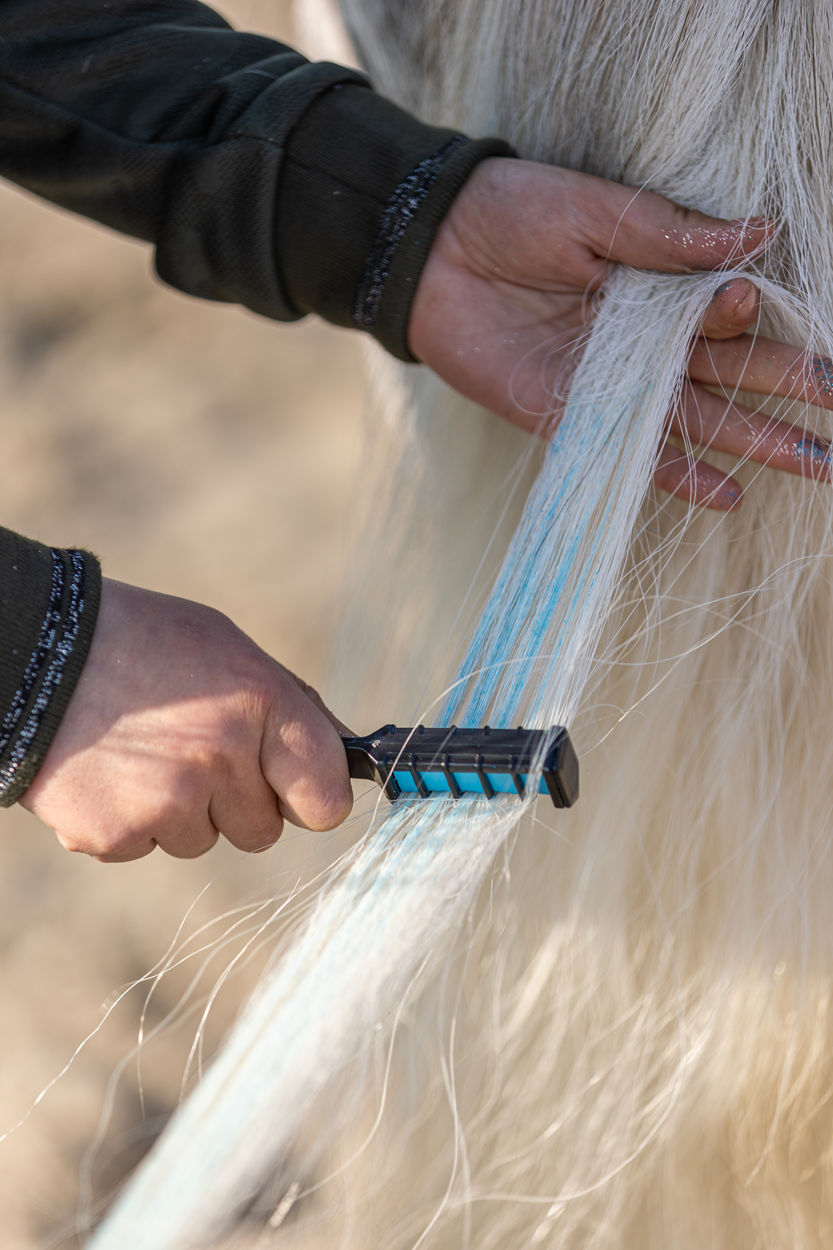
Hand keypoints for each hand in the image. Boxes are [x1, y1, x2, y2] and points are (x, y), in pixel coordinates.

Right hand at [20, 579, 352, 861]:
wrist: (35, 647)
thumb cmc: (146, 643)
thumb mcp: (230, 650)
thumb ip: (291, 709)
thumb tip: (344, 760)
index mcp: (261, 704)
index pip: (326, 800)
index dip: (312, 797)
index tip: (298, 791)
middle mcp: (219, 756)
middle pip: (262, 830)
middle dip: (236, 801)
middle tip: (192, 751)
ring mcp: (165, 801)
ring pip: (202, 840)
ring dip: (180, 810)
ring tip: (141, 751)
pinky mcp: (113, 835)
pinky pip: (145, 847)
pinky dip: (129, 820)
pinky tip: (107, 770)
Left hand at [410, 158, 832, 508]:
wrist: (431, 249)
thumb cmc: (511, 214)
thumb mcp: (592, 210)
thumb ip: (668, 236)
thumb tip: (759, 236)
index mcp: (657, 285)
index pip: (723, 312)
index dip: (747, 315)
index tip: (747, 299)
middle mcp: (644, 340)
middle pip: (731, 372)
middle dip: (788, 393)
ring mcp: (611, 383)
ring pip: (698, 417)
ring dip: (755, 441)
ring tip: (815, 463)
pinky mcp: (570, 416)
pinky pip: (632, 451)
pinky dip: (677, 473)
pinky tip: (726, 494)